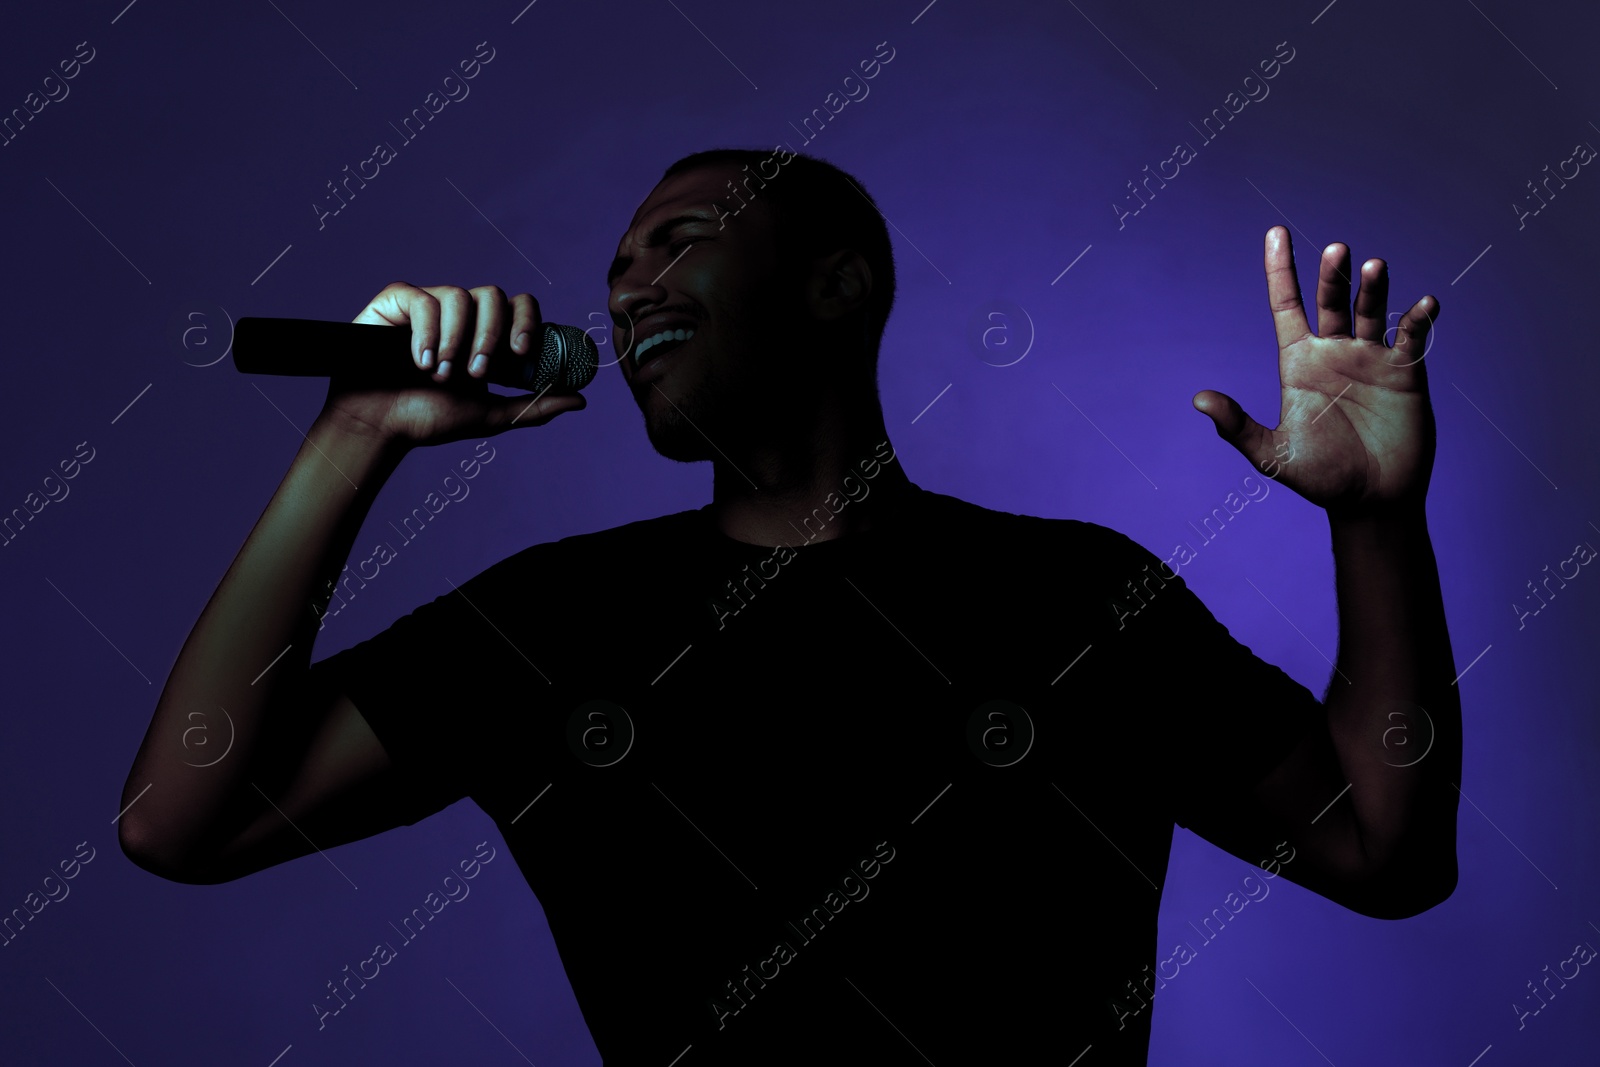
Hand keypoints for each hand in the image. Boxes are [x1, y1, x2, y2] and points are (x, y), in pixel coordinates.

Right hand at [321, 282, 585, 447]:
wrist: (379, 426)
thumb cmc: (429, 419)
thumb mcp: (490, 416)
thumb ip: (533, 406)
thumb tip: (581, 400)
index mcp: (486, 334)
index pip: (519, 306)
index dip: (527, 321)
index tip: (523, 353)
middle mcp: (461, 314)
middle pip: (494, 295)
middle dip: (490, 336)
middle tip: (477, 373)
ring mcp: (429, 304)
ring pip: (460, 295)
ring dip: (456, 340)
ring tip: (440, 375)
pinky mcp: (396, 302)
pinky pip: (421, 298)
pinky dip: (425, 331)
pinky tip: (419, 361)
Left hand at [1192, 227, 1439, 515]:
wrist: (1370, 501)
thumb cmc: (1319, 478)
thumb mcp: (1271, 455)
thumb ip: (1236, 427)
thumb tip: (1198, 400)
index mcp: (1298, 362)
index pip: (1286, 305)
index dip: (1280, 269)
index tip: (1276, 232)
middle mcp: (1334, 352)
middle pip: (1331, 300)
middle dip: (1332, 274)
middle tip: (1337, 250)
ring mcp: (1371, 359)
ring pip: (1371, 310)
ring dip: (1373, 287)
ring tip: (1372, 266)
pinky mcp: (1405, 372)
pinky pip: (1412, 337)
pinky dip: (1418, 318)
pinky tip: (1423, 304)